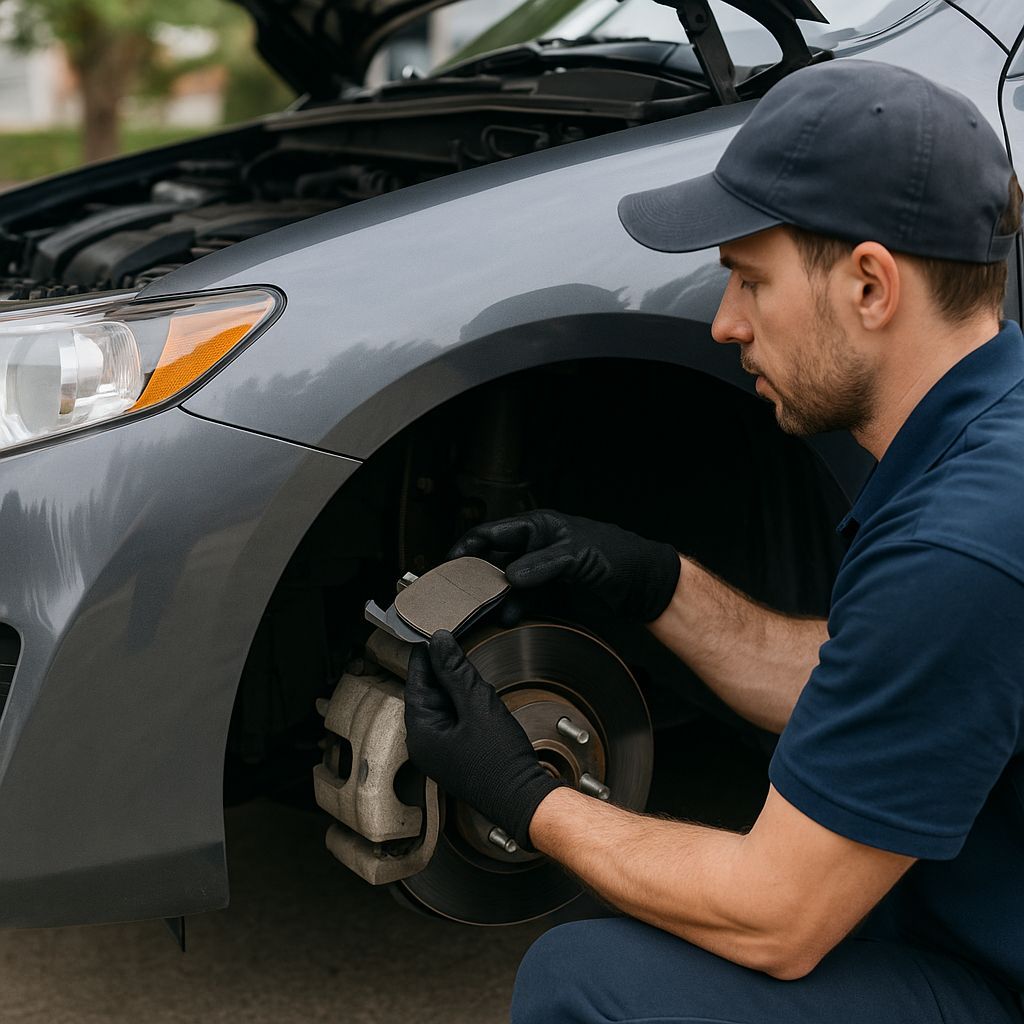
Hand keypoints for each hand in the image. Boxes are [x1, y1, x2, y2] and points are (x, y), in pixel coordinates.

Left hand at [403, 629, 561, 849]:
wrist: (523, 799)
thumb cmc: (500, 762)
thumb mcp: (477, 705)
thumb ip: (456, 671)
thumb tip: (439, 643)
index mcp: (421, 734)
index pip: (416, 685)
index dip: (425, 659)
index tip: (429, 640)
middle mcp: (425, 746)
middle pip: (428, 696)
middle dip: (440, 673)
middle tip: (452, 650)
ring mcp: (442, 754)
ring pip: (442, 709)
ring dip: (453, 690)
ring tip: (467, 673)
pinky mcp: (458, 757)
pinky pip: (453, 723)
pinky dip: (462, 707)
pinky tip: (476, 699)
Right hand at [448, 509, 680, 622]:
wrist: (645, 585)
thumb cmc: (619, 557)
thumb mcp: (577, 556)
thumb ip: (541, 565)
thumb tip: (510, 576)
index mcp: (538, 526)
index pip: (491, 534)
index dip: (466, 548)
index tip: (449, 566)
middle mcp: (536, 545)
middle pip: (494, 559)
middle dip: (477, 577)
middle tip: (461, 595)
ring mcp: (542, 568)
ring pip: (506, 582)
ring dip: (495, 597)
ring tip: (484, 612)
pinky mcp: (551, 588)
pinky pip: (523, 597)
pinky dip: (513, 607)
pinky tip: (508, 618)